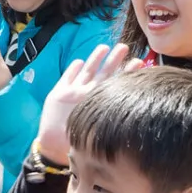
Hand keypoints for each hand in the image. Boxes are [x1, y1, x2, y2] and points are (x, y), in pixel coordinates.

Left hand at [34, 43, 135, 165]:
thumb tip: (123, 111)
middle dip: (114, 59)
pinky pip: (67, 76)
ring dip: (95, 58)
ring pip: (87, 70)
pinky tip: (79, 61)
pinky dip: (73, 68)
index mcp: (97, 102)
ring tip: (104, 46)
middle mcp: (86, 93)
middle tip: (124, 46)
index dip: (127, 71)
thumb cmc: (76, 143)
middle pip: (104, 72)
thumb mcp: (96, 130)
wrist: (52, 146)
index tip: (139, 61)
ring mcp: (71, 91)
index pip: (115, 82)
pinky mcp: (57, 92)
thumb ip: (106, 116)